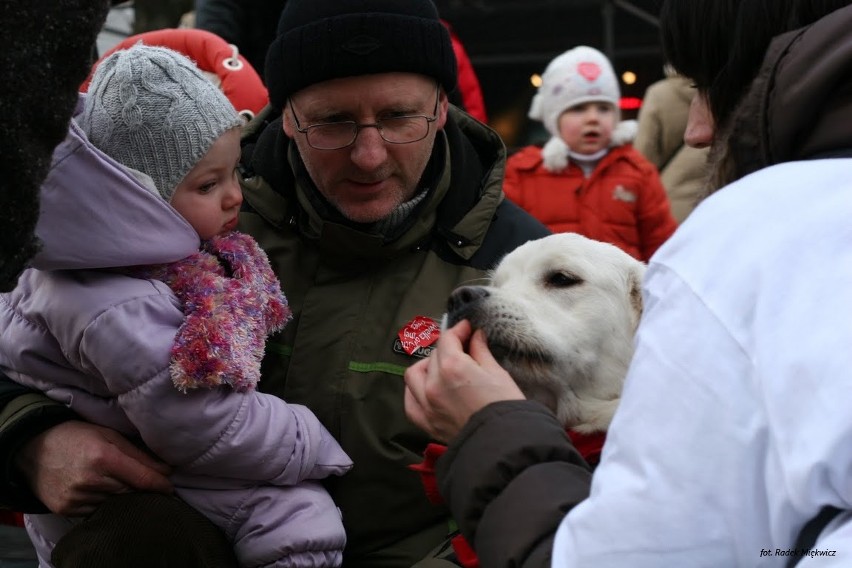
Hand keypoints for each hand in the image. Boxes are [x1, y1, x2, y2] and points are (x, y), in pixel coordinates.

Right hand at [15, 421, 172, 515]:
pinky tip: (101, 491)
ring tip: (120, 484)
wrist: (33, 449)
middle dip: (142, 490)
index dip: (161, 485)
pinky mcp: (66, 509)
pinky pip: (96, 511)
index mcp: (104, 457)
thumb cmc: (77, 436)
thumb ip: (139, 454)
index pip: (143, 479)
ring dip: (123, 497)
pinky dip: (104, 503)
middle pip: (131, 493)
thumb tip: (167, 470)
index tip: (170, 488)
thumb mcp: (109, 435)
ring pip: (115, 504)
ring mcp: (77, 497)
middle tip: (149, 485)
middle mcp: (91, 480)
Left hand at [405, 320, 524, 442]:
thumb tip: (476, 337)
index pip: (448, 339)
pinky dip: (415, 391)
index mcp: (452, 367)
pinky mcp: (427, 423)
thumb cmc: (506, 407)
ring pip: (415, 375)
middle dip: (448, 348)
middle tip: (463, 349)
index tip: (467, 329)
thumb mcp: (497, 373)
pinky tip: (426, 389)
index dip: (459, 330)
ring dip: (427, 366)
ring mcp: (427, 404)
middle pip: (434, 355)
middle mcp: (433, 383)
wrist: (505, 444)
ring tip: (442, 368)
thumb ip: (481, 352)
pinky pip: (410, 402)